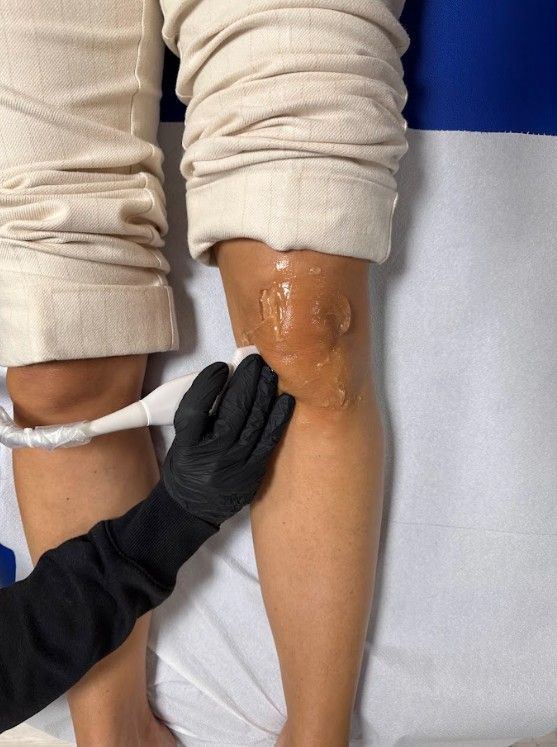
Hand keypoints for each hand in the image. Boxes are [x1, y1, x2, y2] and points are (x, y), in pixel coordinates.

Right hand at [161, 353, 294, 525]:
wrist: (192, 508)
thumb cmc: (187, 466)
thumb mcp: (182, 438)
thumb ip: (200, 412)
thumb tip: (227, 379)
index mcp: (185, 445)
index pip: (196, 408)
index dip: (209, 383)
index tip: (220, 366)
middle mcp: (210, 456)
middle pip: (232, 410)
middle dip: (246, 380)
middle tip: (255, 360)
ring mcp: (234, 466)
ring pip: (253, 422)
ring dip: (264, 392)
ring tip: (270, 373)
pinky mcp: (252, 474)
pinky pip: (269, 440)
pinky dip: (278, 418)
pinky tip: (286, 400)